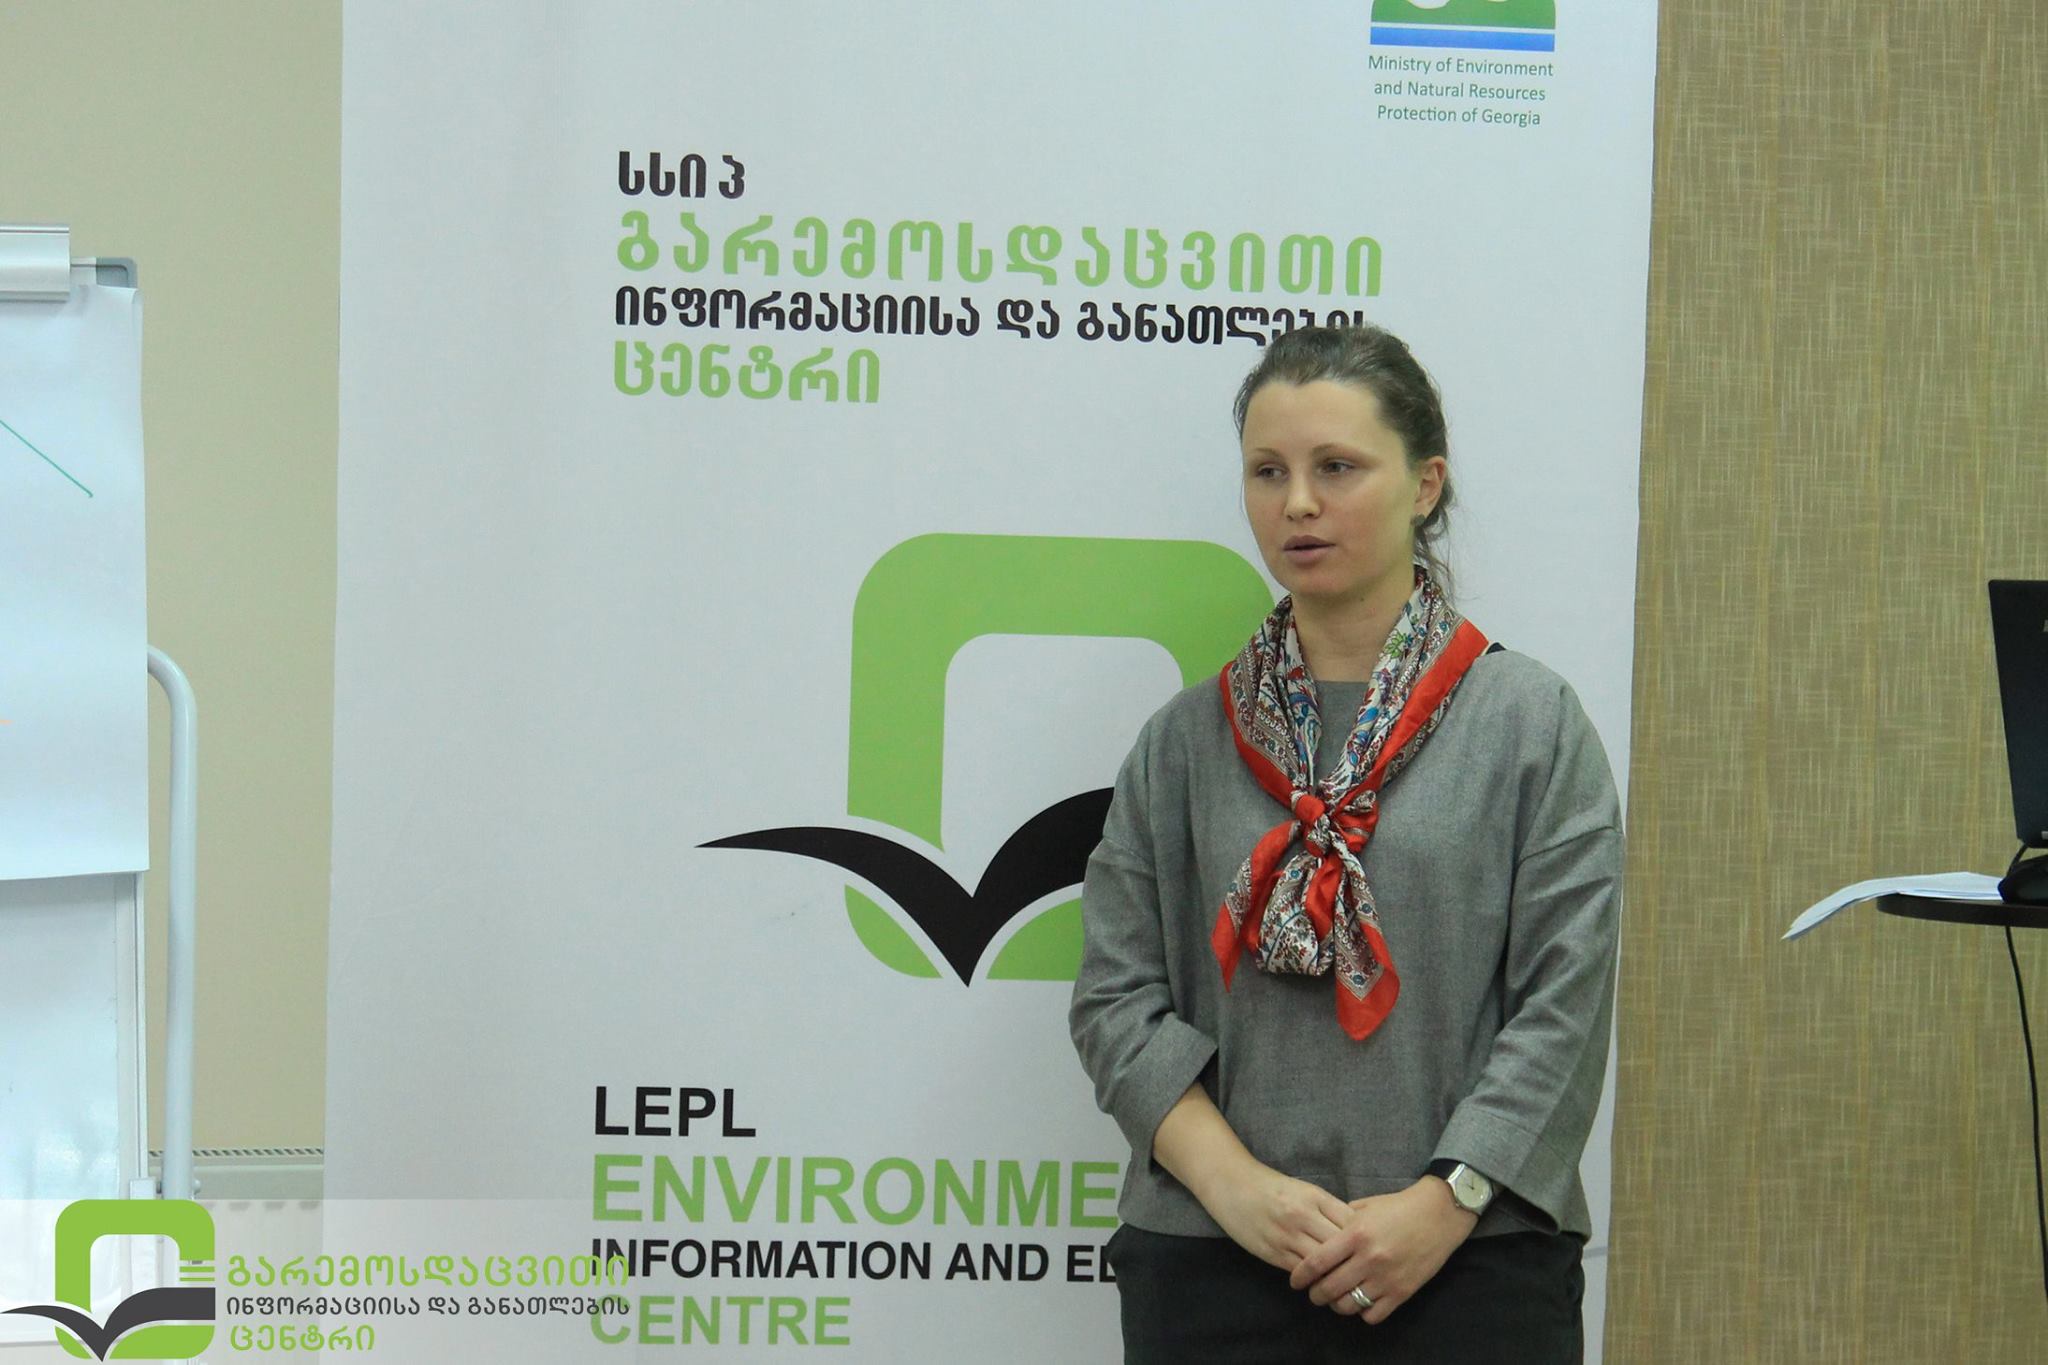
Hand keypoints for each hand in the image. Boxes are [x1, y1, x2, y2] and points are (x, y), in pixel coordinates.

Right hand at [1150, 1084, 1351, 1271]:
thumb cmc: (1270, 1186)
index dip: (1365, 1238)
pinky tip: (1324, 1285)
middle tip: (1369, 1274)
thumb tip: (1353, 1231)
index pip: (1351, 1221)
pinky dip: (1315, 1280)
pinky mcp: (1273, 1252)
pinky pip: (1301, 1272)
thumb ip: (1326, 1208)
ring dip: (1337, 1276)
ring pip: (1322, 1263)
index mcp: (1314, 1196)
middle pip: (1341, 1245)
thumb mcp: (1302, 1190)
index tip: (1373, 1249)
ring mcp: (1287, 1235)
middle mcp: (1303, 1215)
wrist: (1231, 1183)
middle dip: (1356, 1260)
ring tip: (1351, 1287)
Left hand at [1286, 1177, 1476, 1324]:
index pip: (1317, 1262)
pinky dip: (1363, 1312)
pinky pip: (1373, 1315)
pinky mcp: (1403, 1292)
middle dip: (1315, 1294)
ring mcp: (1386, 1278)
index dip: (1300, 1275)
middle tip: (1314, 1292)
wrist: (1439, 1214)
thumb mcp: (1364, 1207)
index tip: (1295, 1281)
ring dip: (1337, 1305)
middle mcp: (1369, 1258)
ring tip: (1336, 1298)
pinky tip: (1362, 1301)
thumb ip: (1339, 1222)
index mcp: (1356, 1234)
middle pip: (1329, 1288)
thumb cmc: (1398, 1207)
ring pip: (1349, 1305)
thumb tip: (1317, 1234)